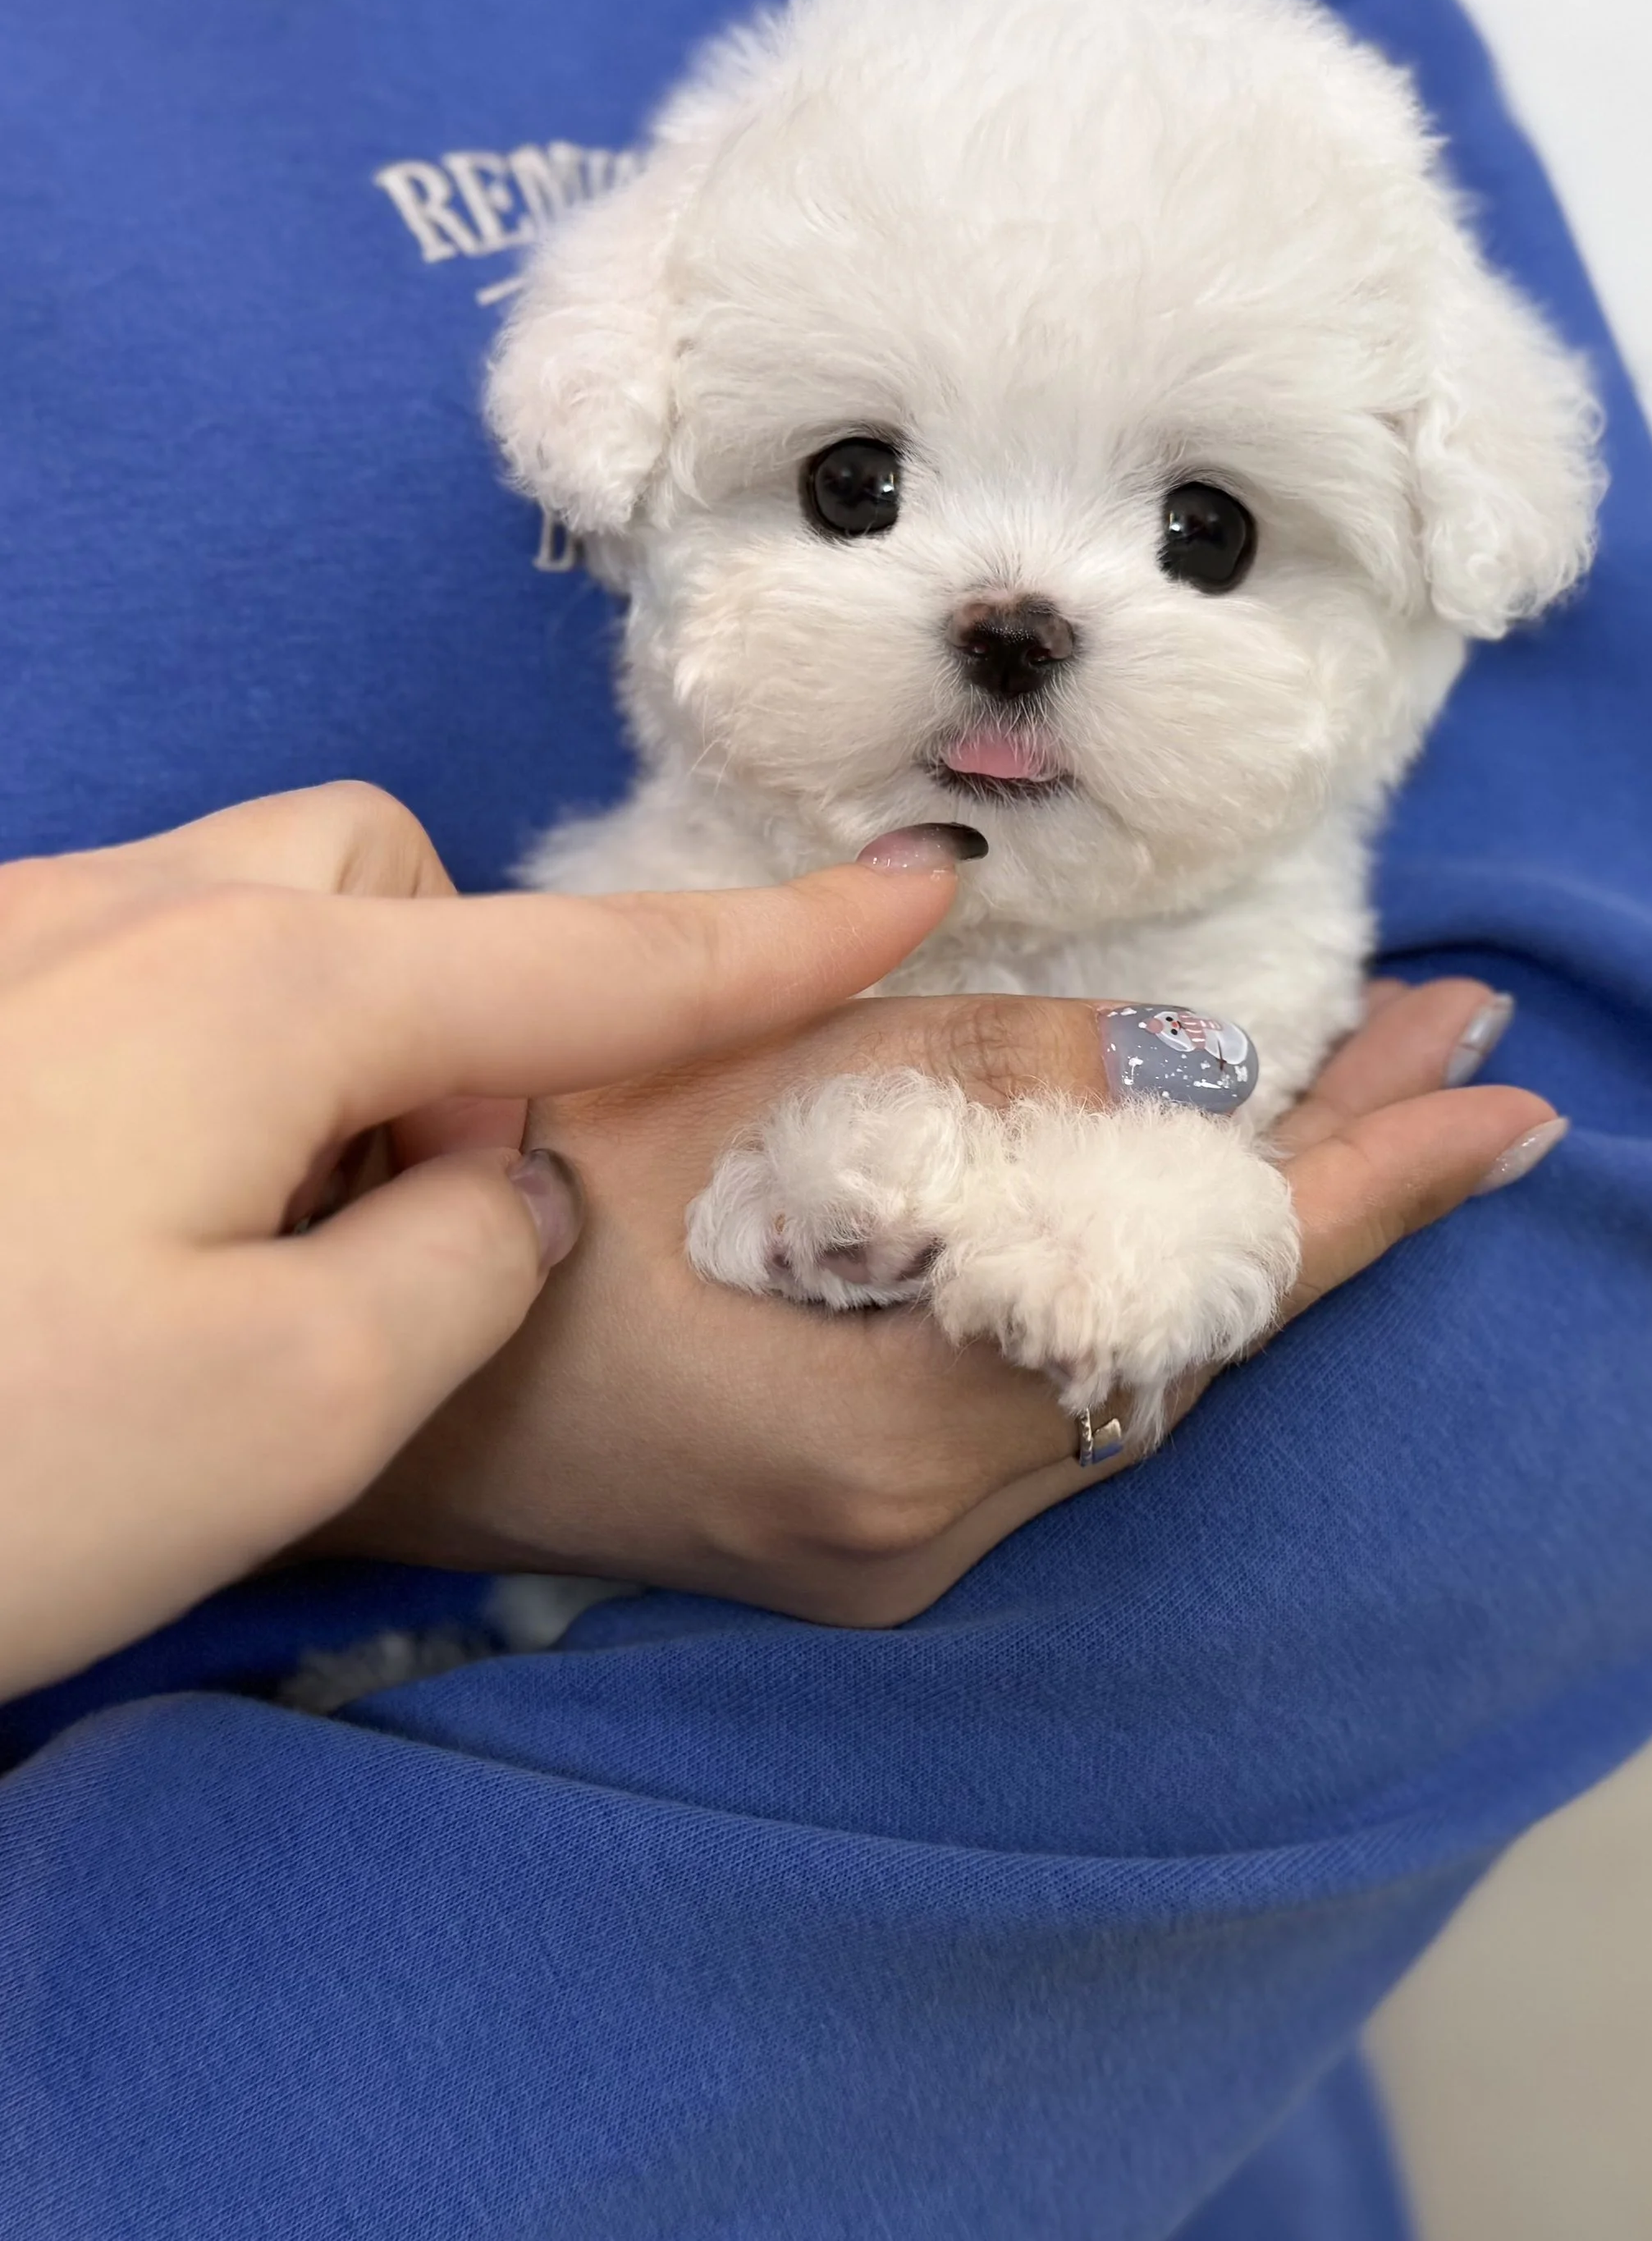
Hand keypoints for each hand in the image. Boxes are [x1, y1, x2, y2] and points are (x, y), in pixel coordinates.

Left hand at [0, 785, 976, 1701]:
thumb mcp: (301, 1404)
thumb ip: (470, 1254)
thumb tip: (497, 1181)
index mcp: (260, 995)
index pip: (590, 962)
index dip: (778, 936)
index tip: (921, 876)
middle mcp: (122, 921)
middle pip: (379, 883)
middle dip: (457, 1006)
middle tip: (414, 1212)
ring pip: (242, 919)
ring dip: (318, 1047)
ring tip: (243, 1240)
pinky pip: (122, 975)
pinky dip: (192, 1073)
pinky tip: (101, 1226)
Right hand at [315, 974, 1562, 1628]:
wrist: (361, 1369)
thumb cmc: (497, 1184)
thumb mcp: (713, 1073)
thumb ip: (968, 1064)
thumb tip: (1192, 1055)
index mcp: (891, 1421)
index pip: (1194, 1289)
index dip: (1366, 1182)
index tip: (1508, 1096)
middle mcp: (928, 1526)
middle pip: (1193, 1341)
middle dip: (1334, 1186)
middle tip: (1460, 1054)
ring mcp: (903, 1555)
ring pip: (1136, 1379)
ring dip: (1246, 1232)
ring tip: (1369, 1098)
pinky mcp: (878, 1545)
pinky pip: (1064, 1407)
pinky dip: (1144, 1291)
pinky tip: (1193, 1200)